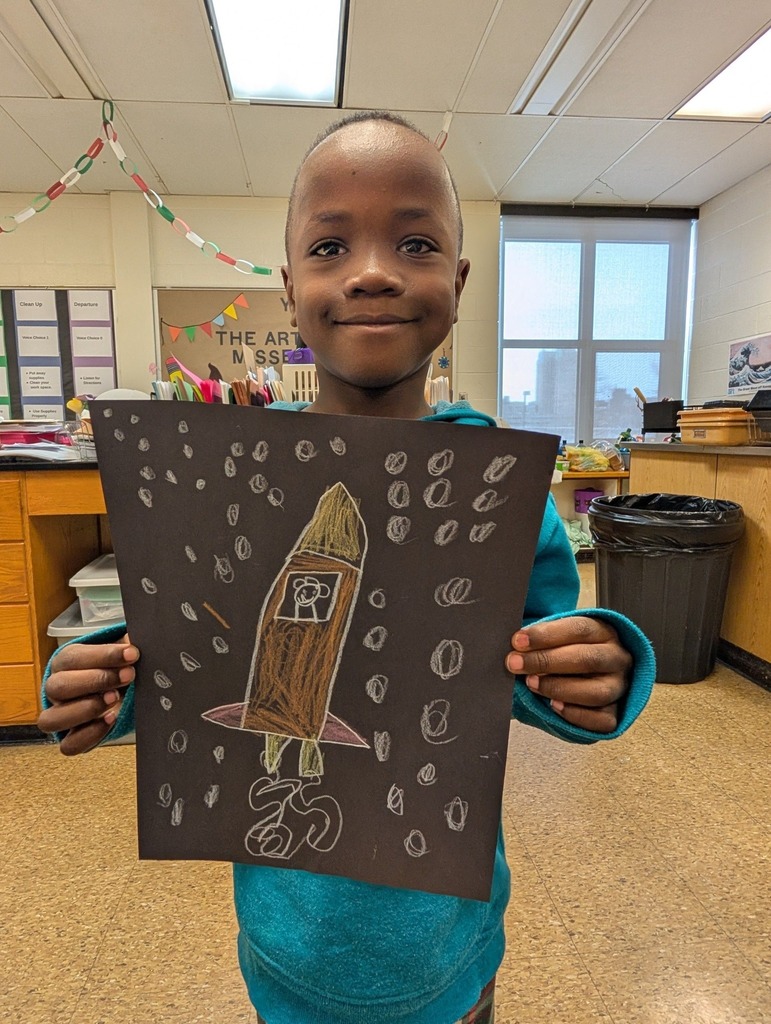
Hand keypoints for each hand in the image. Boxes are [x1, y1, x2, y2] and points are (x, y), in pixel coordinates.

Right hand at [37, 635, 138, 754]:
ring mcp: (59, 715)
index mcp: (66, 662)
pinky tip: (111, 719)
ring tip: (115, 699)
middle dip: (97, 680)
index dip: (103, 655)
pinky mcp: (70, 738)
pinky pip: (69, 745)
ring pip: (52, 719)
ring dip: (86, 709)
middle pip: (59, 686)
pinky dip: (90, 735)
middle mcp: (56, 688)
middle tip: (128, 676)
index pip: (73, 658)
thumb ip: (126, 647)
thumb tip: (136, 639)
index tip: (131, 654)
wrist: (118, 692)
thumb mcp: (121, 654)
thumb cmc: (115, 669)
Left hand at [506, 617, 630, 732]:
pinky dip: (575, 714)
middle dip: (546, 661)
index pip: (579, 629)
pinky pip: (602, 720)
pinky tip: (553, 706)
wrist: (581, 678)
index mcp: (604, 632)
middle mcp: (617, 658)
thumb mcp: (557, 639)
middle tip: (516, 664)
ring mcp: (619, 687)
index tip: (518, 641)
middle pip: (587, 659)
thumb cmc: (565, 653)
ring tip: (531, 683)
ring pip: (597, 692)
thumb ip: (541, 641)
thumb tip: (515, 645)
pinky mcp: (616, 714)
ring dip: (559, 688)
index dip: (546, 635)